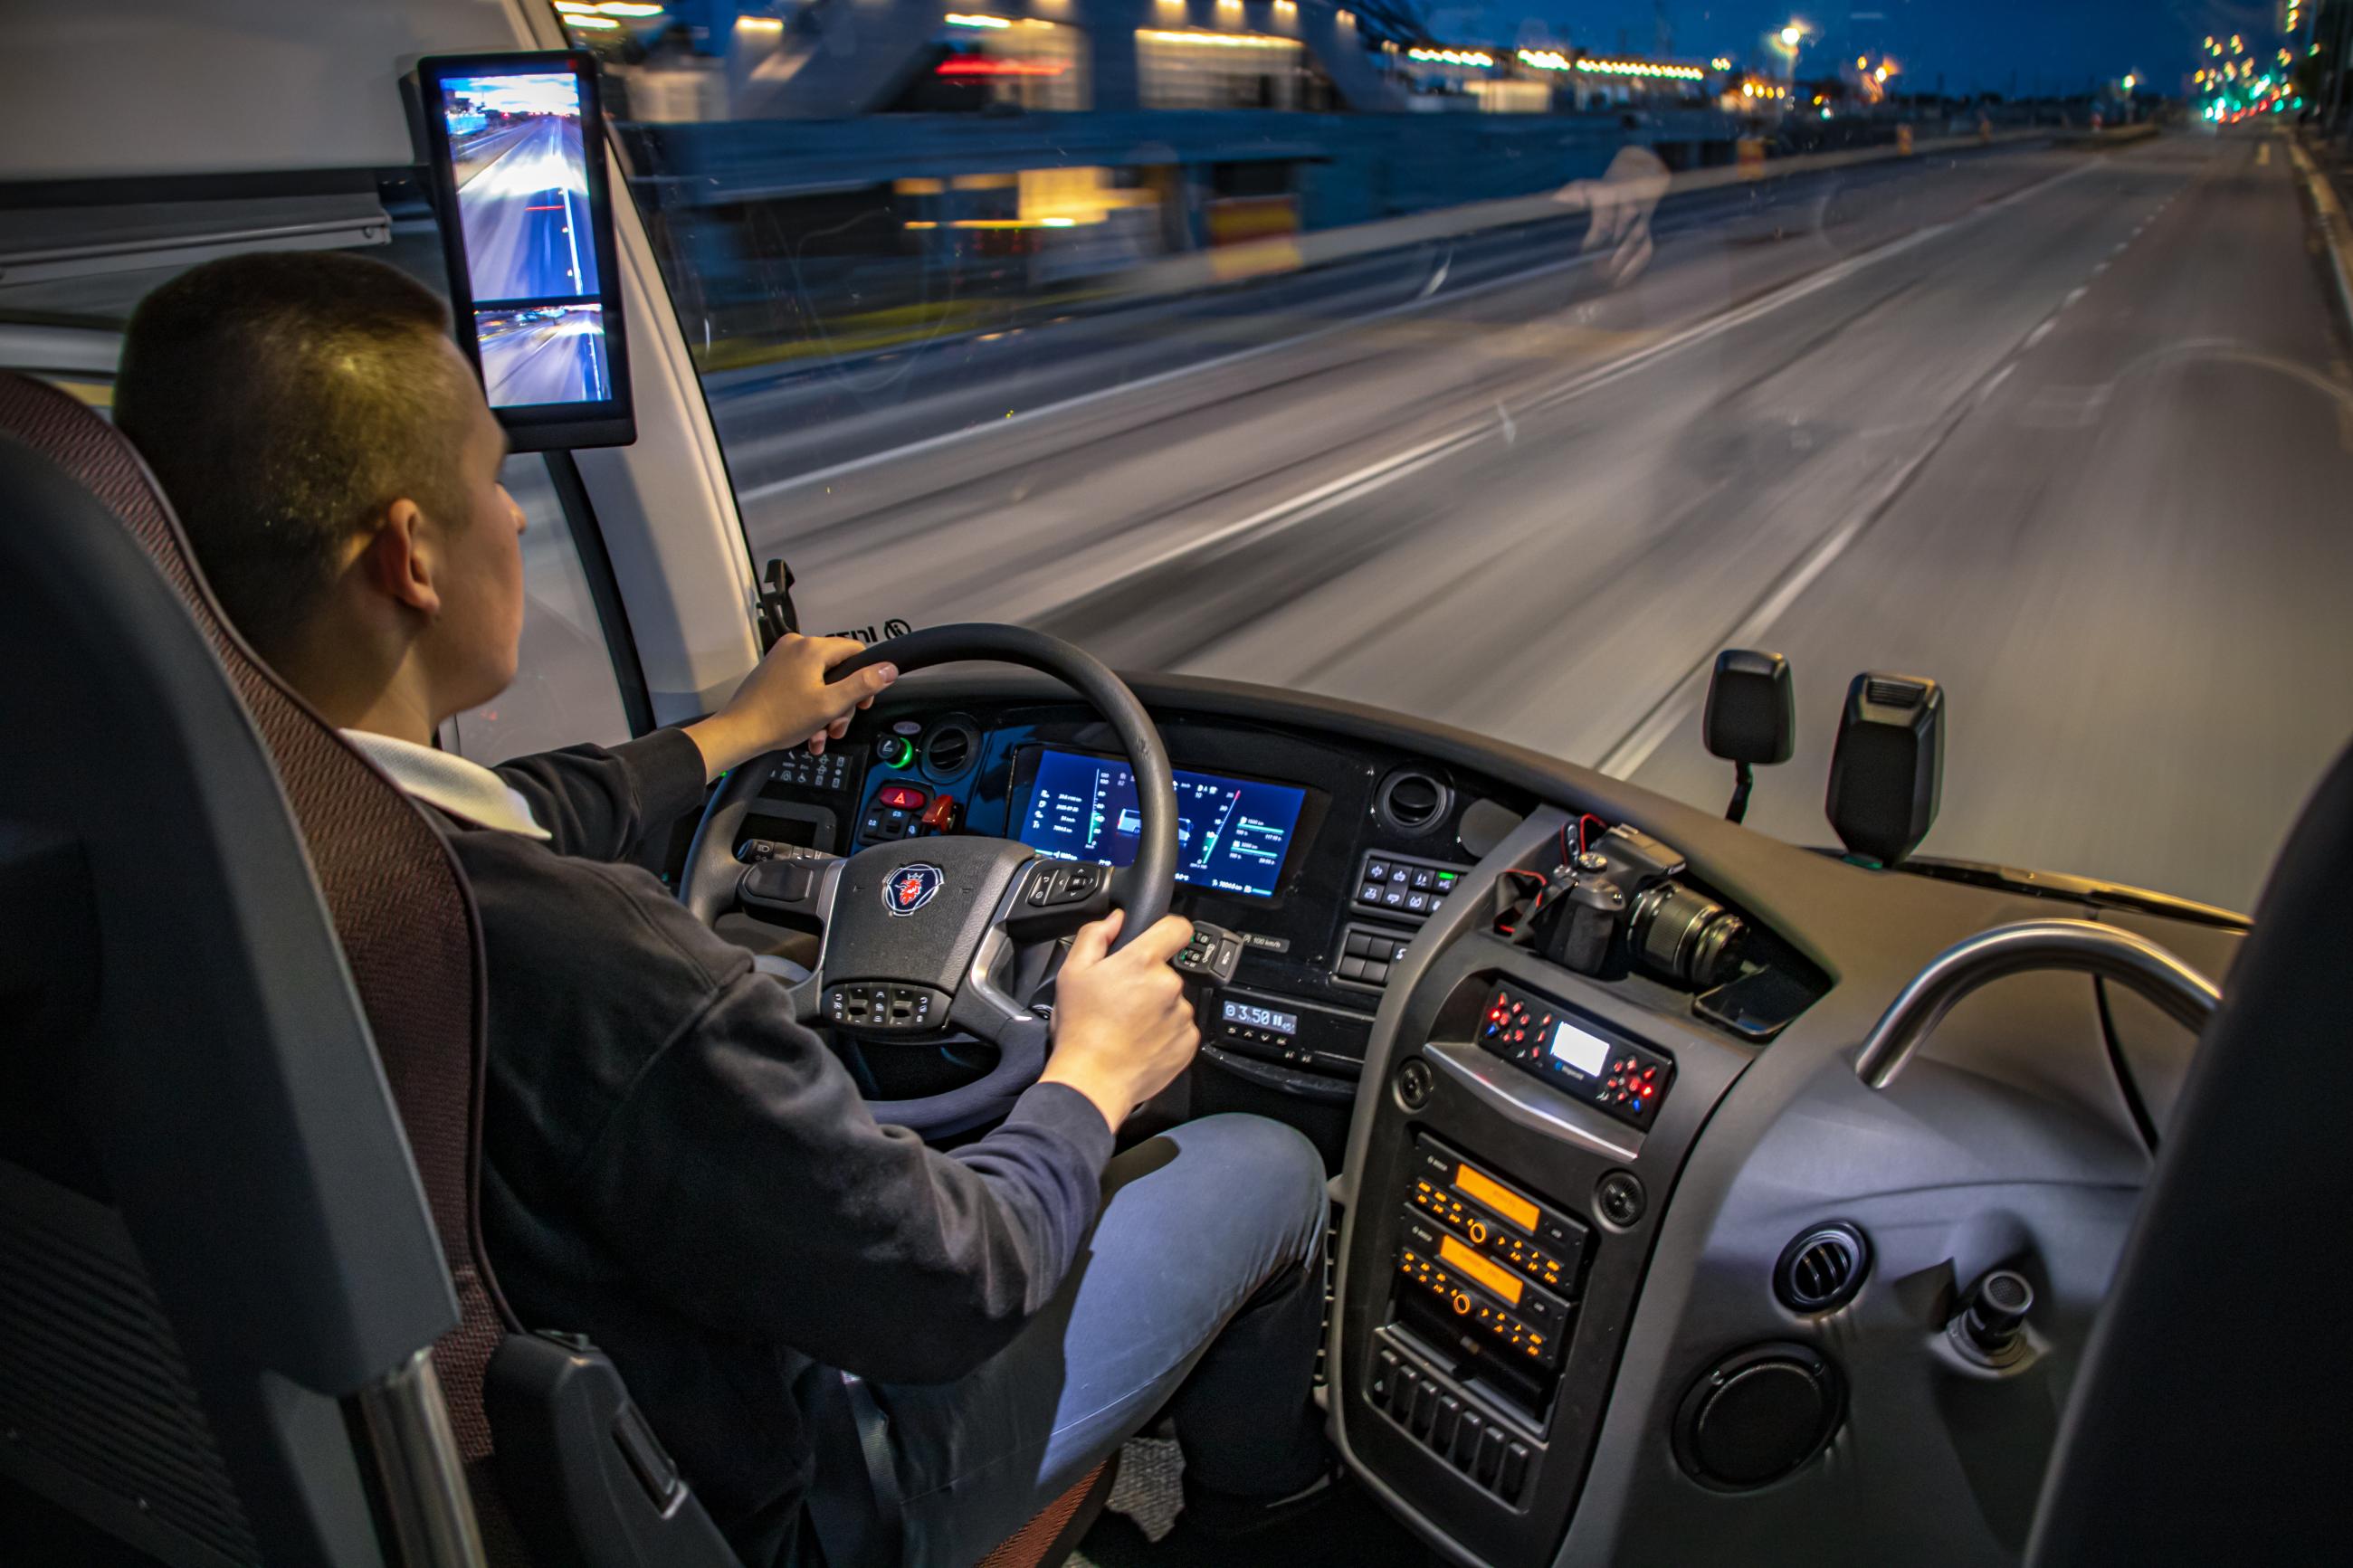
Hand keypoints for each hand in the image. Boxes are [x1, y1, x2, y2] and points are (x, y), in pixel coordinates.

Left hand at [684, 634, 896, 781]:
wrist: (738, 732)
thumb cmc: (777, 719)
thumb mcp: (830, 704)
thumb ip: (863, 684)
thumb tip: (888, 668)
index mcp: (811, 648)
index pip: (855, 650)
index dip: (865, 678)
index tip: (862, 701)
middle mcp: (796, 646)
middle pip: (837, 669)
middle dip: (841, 702)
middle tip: (837, 725)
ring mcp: (782, 658)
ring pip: (820, 681)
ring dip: (826, 710)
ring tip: (820, 733)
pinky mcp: (773, 671)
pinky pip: (803, 685)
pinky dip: (809, 706)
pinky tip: (808, 730)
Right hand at [1040, 909, 1200, 1133]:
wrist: (1092, 1080)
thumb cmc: (1080, 1030)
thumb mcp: (1072, 973)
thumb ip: (1095, 936)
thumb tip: (1115, 920)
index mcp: (1142, 962)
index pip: (1177, 928)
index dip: (1168, 931)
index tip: (1161, 941)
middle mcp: (1169, 985)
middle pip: (1167, 972)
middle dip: (1148, 982)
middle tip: (1122, 1001)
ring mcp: (1181, 1015)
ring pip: (1173, 1002)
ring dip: (1157, 1009)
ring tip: (1128, 1026)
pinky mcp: (1188, 1042)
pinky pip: (1180, 1029)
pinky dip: (1165, 1033)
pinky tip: (1140, 1042)